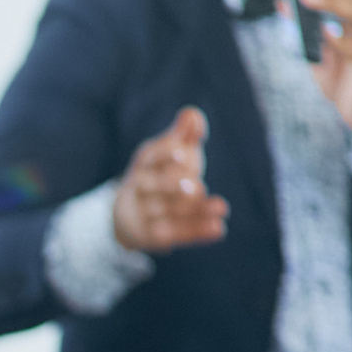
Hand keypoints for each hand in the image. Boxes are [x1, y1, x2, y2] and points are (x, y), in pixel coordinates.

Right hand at [112, 107, 227, 252]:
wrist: (130, 215)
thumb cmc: (160, 175)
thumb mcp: (171, 153)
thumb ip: (183, 136)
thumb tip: (191, 115)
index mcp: (144, 163)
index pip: (151, 156)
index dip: (165, 154)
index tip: (182, 153)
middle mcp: (139, 187)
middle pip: (155, 186)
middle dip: (173, 186)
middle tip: (196, 187)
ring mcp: (143, 214)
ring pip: (167, 212)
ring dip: (194, 211)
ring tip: (221, 207)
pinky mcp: (152, 236)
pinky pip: (175, 233)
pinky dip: (197, 231)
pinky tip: (218, 228)